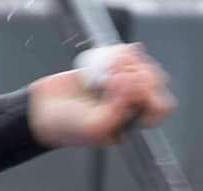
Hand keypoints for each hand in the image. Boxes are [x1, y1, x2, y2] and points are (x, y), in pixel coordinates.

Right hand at [27, 45, 174, 148]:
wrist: (42, 110)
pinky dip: (123, 52)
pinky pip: (127, 55)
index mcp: (134, 123)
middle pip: (155, 83)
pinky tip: (113, 54)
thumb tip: (134, 87)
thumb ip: (118, 112)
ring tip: (108, 68)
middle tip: (114, 77)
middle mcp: (132, 104)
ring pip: (143, 66)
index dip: (152, 94)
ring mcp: (122, 84)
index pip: (160, 107)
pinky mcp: (109, 68)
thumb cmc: (68, 126)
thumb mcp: (94, 126)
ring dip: (129, 62)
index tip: (132, 87)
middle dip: (139, 74)